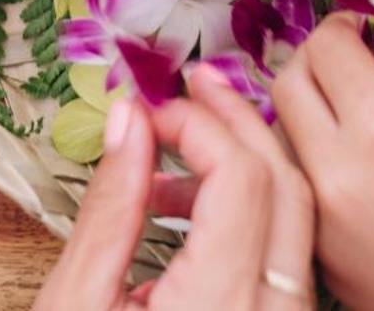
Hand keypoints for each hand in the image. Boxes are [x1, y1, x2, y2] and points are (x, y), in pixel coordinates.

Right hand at [35, 68, 315, 309]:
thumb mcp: (75, 304)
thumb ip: (108, 210)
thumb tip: (128, 120)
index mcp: (219, 305)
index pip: (240, 177)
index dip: (197, 125)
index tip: (148, 112)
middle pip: (284, 184)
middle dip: (235, 120)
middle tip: (194, 84)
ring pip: (297, 216)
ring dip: (247, 162)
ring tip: (182, 143)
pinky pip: (289, 253)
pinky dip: (254, 210)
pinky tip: (194, 205)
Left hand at [273, 18, 373, 310]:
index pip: (328, 50)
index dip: (342, 26)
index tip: (358, 27)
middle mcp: (337, 172)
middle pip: (287, 84)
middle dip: (311, 58)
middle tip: (343, 58)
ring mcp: (319, 217)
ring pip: (278, 132)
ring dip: (298, 107)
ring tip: (335, 104)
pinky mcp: (316, 250)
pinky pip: (294, 181)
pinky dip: (305, 155)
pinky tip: (339, 156)